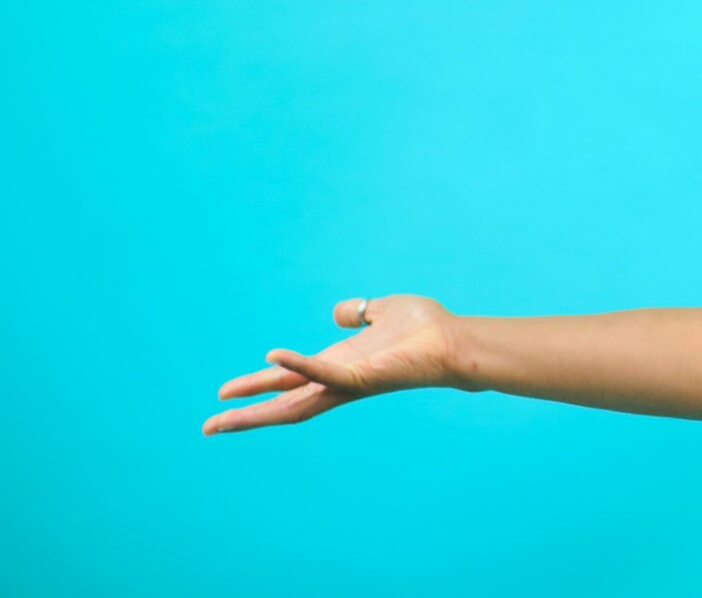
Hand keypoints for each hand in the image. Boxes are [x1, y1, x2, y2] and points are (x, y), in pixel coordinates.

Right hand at [204, 293, 467, 434]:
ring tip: (221, 413)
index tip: (224, 394)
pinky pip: (325, 372)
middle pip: (283, 404)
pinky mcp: (363, 376)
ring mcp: (349, 382)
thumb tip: (341, 313)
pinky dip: (299, 366)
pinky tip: (273, 357)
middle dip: (246, 415)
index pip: (289, 383)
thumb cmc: (426, 329)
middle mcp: (339, 381)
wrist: (455, 339)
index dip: (258, 388)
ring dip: (257, 408)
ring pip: (294, 403)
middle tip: (207, 427)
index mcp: (339, 365)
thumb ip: (360, 313)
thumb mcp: (383, 312)